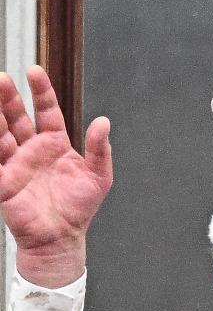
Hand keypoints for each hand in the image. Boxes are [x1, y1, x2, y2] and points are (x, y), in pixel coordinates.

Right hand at [0, 66, 111, 284]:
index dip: (41, 92)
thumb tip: (104, 121)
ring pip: (0, 132)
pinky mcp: (2, 179)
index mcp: (55, 144)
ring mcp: (15, 162)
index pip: (46, 111)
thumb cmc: (79, 209)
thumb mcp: (98, 177)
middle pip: (17, 117)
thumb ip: (99, 149)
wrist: (62, 238)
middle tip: (2, 79)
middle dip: (8, 98)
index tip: (34, 71)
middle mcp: (32, 149)